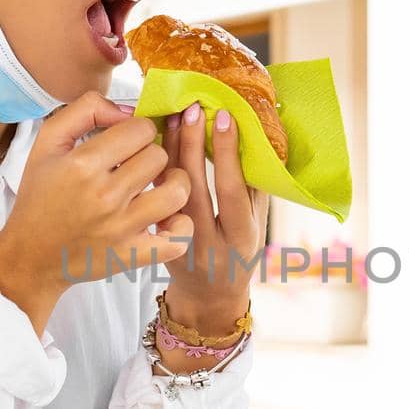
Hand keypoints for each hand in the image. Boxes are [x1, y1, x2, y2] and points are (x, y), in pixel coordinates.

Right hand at [0, 93, 192, 335]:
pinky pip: (178, 239)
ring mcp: (120, 229)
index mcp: (83, 164)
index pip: (140, 129)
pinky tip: (166, 219)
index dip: (139, 131)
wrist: (31, 254)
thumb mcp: (48, 142)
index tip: (129, 143)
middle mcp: (104, 196)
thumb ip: (86, 110)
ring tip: (160, 186)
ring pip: (177, 192)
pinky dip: (181, 227)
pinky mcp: (131, 255)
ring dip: (174, 184)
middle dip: (152, 156)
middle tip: (138, 166)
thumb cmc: (41, 196)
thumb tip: (128, 110)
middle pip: (159, 157)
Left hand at [158, 102, 267, 334]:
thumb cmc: (239, 254)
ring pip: (169, 192)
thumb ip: (255, 188)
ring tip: (174, 117)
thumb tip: (255, 136)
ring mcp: (176, 244)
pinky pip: (153, 199)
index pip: (231, 190)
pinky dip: (156, 169)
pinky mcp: (154, 242)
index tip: (225, 117)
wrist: (207, 299)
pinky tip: (156, 142)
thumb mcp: (256, 227)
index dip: (228, 152)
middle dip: (194, 144)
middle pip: (195, 187)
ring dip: (172, 152)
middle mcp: (207, 244)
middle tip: (192, 109)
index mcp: (240, 238)